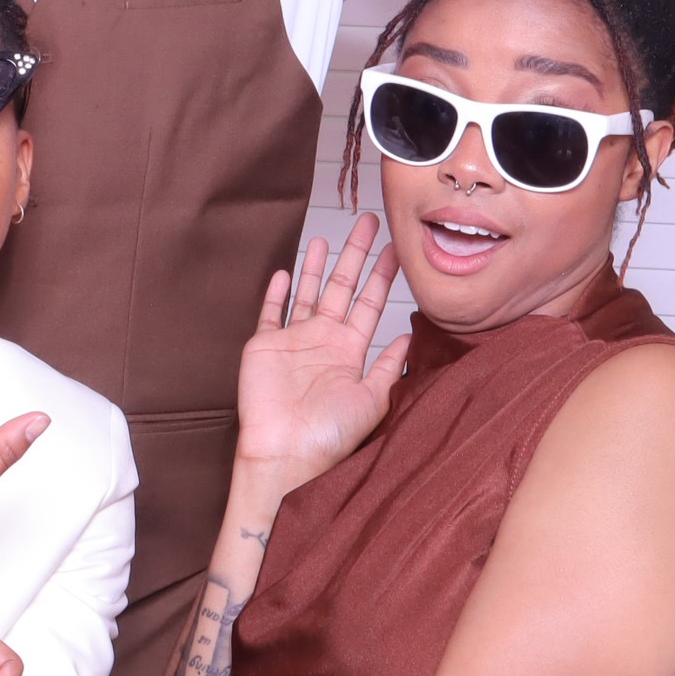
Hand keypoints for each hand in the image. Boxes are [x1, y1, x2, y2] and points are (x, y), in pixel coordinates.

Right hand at [235, 218, 409, 487]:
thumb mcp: (372, 400)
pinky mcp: (265, 345)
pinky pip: (271, 313)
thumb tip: (409, 336)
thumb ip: (389, 366)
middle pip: (342, 288)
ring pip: (307, 292)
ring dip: (315, 266)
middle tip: (367, 223)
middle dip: (355, 255)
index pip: (370, 304)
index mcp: (351, 351)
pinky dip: (275, 293)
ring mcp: (294, 341)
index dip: (382, 276)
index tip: (396, 250)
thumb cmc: (330, 435)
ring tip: (324, 237)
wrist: (285, 452)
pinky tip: (282, 272)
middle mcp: (324, 340)